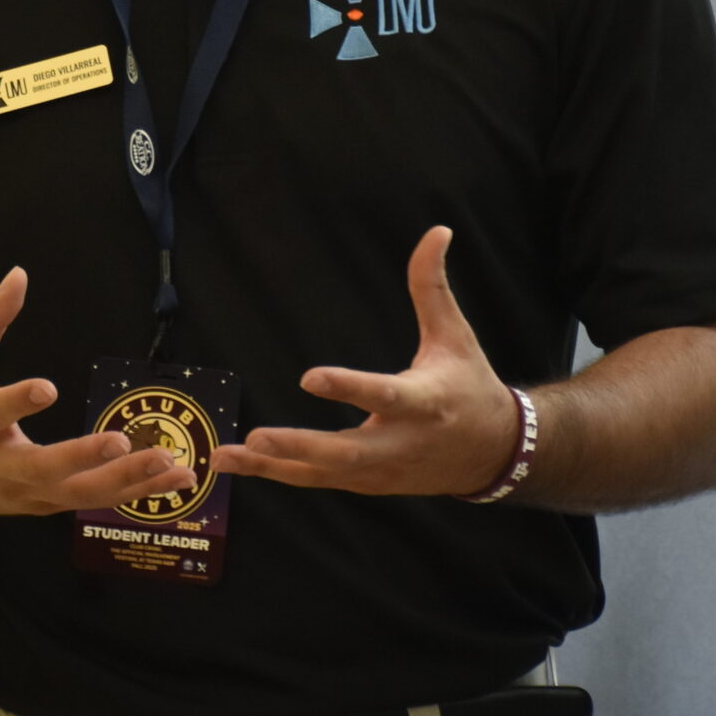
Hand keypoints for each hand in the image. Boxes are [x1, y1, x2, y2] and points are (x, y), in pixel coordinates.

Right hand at [0, 268, 194, 528]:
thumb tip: (19, 274)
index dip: (18, 402)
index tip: (48, 388)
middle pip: (44, 469)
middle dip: (83, 457)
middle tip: (123, 441)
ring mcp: (26, 493)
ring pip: (78, 494)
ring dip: (127, 482)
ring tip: (172, 465)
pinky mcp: (47, 505)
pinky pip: (93, 500)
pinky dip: (136, 493)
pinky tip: (175, 480)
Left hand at [212, 227, 522, 497]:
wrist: (492, 453)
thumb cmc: (469, 385)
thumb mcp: (455, 335)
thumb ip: (432, 286)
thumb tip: (436, 231)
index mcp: (424, 401)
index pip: (384, 395)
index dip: (349, 388)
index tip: (309, 377)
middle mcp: (400, 442)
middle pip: (347, 452)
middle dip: (301, 446)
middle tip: (257, 436)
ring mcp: (381, 470)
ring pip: (322, 473)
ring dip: (272, 467)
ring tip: (223, 455)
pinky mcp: (366, 483)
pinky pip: (317, 480)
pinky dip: (277, 474)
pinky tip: (236, 464)